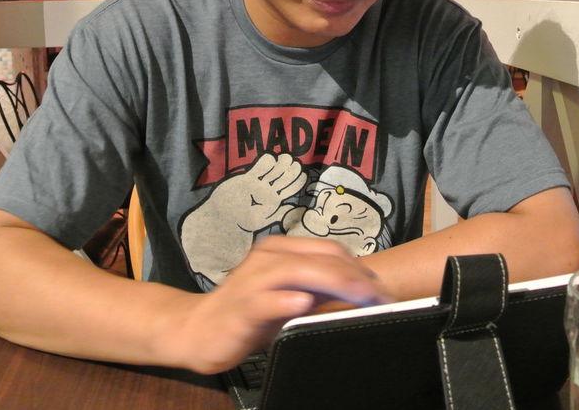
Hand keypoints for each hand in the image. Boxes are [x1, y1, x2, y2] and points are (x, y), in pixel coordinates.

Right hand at [156, 235, 390, 373]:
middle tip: (380, 297)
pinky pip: (266, 300)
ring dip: (333, 283)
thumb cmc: (247, 314)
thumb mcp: (288, 297)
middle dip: (355, 277)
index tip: (381, 288)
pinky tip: (302, 303)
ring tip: (360, 296)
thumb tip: (359, 290)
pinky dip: (286, 300)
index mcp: (280, 250)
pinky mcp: (241, 306)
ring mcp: (252, 280)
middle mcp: (267, 258)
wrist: (197, 329)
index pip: (329, 250)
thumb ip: (318, 289)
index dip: (359, 267)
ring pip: (298, 272)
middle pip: (320, 258)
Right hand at [212, 153, 308, 230]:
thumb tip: (293, 209)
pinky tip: (270, 159)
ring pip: (274, 169)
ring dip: (281, 163)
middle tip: (294, 162)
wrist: (224, 217)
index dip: (297, 180)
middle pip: (284, 177)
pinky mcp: (248, 177)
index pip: (290, 188)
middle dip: (291, 169)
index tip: (302, 173)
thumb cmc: (242, 221)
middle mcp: (268, 190)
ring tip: (284, 158)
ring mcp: (259, 183)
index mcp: (274, 200)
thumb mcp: (262, 220)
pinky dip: (267, 161)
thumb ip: (278, 214)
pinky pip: (260, 166)